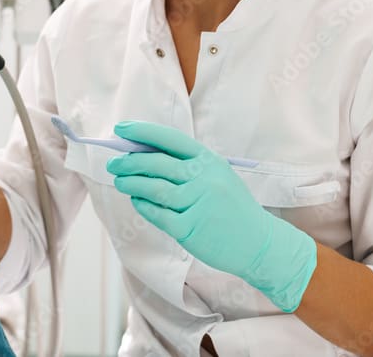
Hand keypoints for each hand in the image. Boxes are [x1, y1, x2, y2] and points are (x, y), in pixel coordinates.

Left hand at [106, 120, 317, 312]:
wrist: (258, 243)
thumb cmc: (232, 208)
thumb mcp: (218, 176)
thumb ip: (188, 166)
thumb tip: (145, 155)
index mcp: (209, 161)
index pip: (170, 139)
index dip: (142, 132)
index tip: (121, 129)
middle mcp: (203, 178)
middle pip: (157, 163)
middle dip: (130, 161)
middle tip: (114, 164)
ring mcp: (197, 203)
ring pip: (153, 188)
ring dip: (131, 183)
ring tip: (120, 181)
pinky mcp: (189, 228)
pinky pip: (157, 213)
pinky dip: (143, 205)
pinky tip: (136, 201)